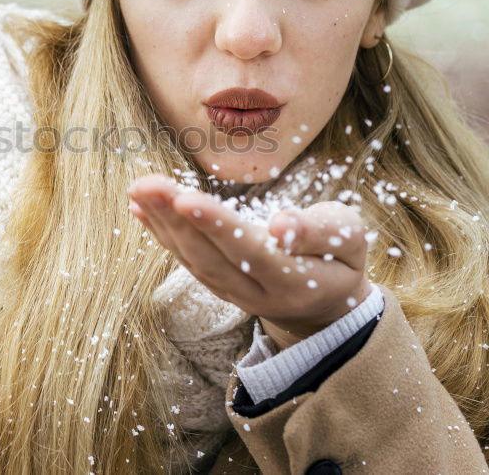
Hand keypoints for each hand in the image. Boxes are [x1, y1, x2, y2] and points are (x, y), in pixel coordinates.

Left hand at [127, 174, 371, 349]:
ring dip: (161, 223)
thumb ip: (319, 232)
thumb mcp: (348, 240)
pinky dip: (161, 233)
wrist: (325, 304)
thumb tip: (282, 225)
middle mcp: (256, 294)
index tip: (186, 198)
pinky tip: (140, 207)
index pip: (248, 252)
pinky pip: (185, 260)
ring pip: (192, 260)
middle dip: (175, 219)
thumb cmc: (340, 259)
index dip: (216, 226)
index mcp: (293, 282)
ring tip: (139, 188)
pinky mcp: (217, 285)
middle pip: (210, 257)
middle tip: (147, 184)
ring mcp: (233, 294)